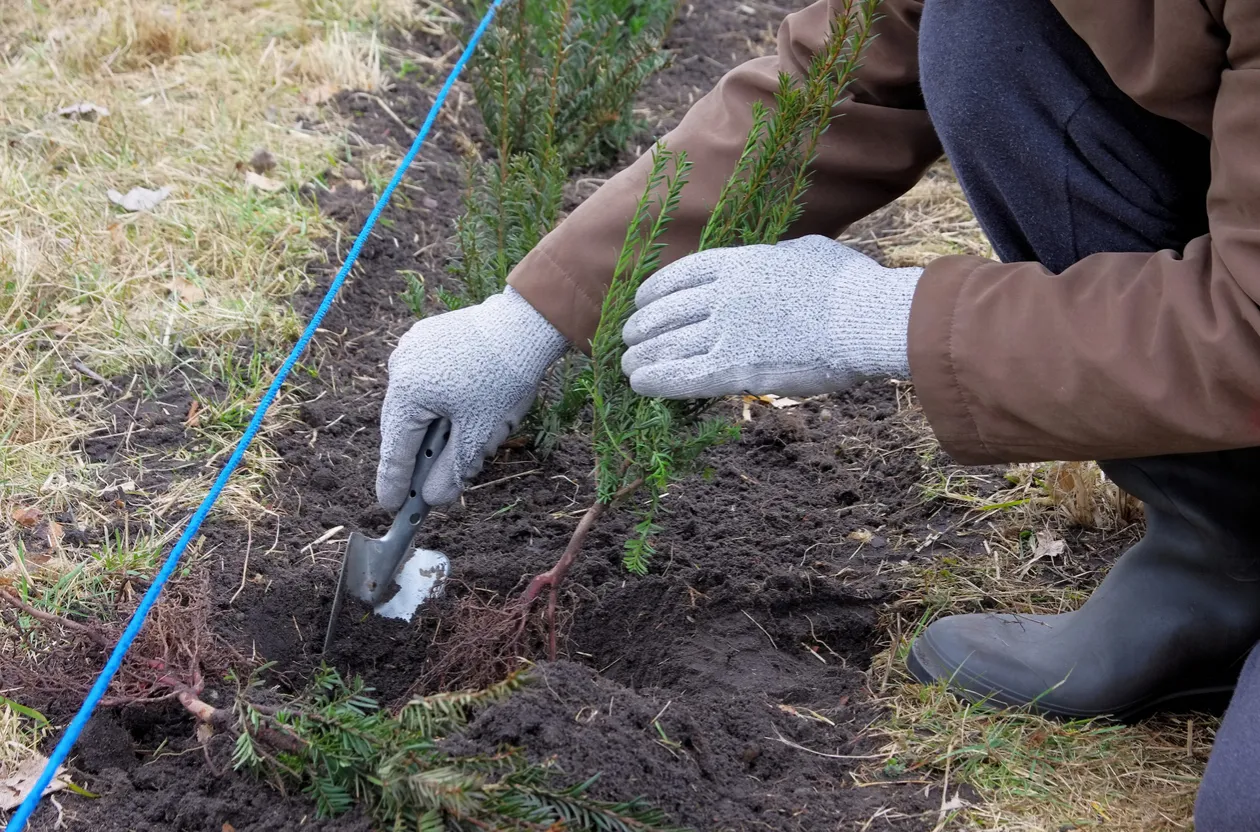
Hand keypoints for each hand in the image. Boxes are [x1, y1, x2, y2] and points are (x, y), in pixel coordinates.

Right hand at [377, 288, 566, 508]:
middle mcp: (399, 367)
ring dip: (429, 425)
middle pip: (402, 425)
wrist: (526, 324)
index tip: (390, 506)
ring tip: (450, 444)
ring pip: (413, 401)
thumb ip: (451, 472)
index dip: (394, 483)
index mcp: (406, 394)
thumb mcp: (478, 436)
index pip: (396, 450)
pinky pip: (424, 378)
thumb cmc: (504, 380)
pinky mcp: (426, 336)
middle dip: (416, 455)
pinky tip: (457, 408)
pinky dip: (436, 399)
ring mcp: (410, 348)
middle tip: (421, 486)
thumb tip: (432, 499)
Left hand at [621, 235, 921, 398]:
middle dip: (642, 326)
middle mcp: (723, 295)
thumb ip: (778, 260)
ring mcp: (726, 332)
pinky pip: (683, 376)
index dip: (655, 291)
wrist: (864, 319)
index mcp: (739, 263)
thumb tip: (775, 263)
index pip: (680, 276)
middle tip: (628, 337)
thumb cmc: (848, 285)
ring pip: (669, 346)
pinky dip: (657, 379)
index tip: (642, 300)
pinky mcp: (735, 369)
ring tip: (629, 364)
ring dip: (643, 356)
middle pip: (666, 312)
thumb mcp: (806, 253)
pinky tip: (640, 383)